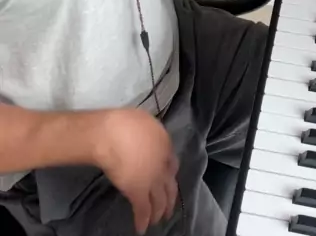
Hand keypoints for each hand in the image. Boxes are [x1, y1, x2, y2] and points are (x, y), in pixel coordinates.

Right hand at [94, 109, 178, 234]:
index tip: (167, 179)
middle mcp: (162, 165)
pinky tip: (141, 229)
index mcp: (165, 145)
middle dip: (170, 200)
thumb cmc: (124, 123)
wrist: (112, 135)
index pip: (172, 163)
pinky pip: (143, 210)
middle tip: (168, 210)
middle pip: (170, 186)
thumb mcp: (145, 121)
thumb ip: (151, 135)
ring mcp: (152, 180)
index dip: (170, 173)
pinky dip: (142, 221)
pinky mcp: (138, 192)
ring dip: (159, 213)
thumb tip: (147, 139)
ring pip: (160, 201)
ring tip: (157, 221)